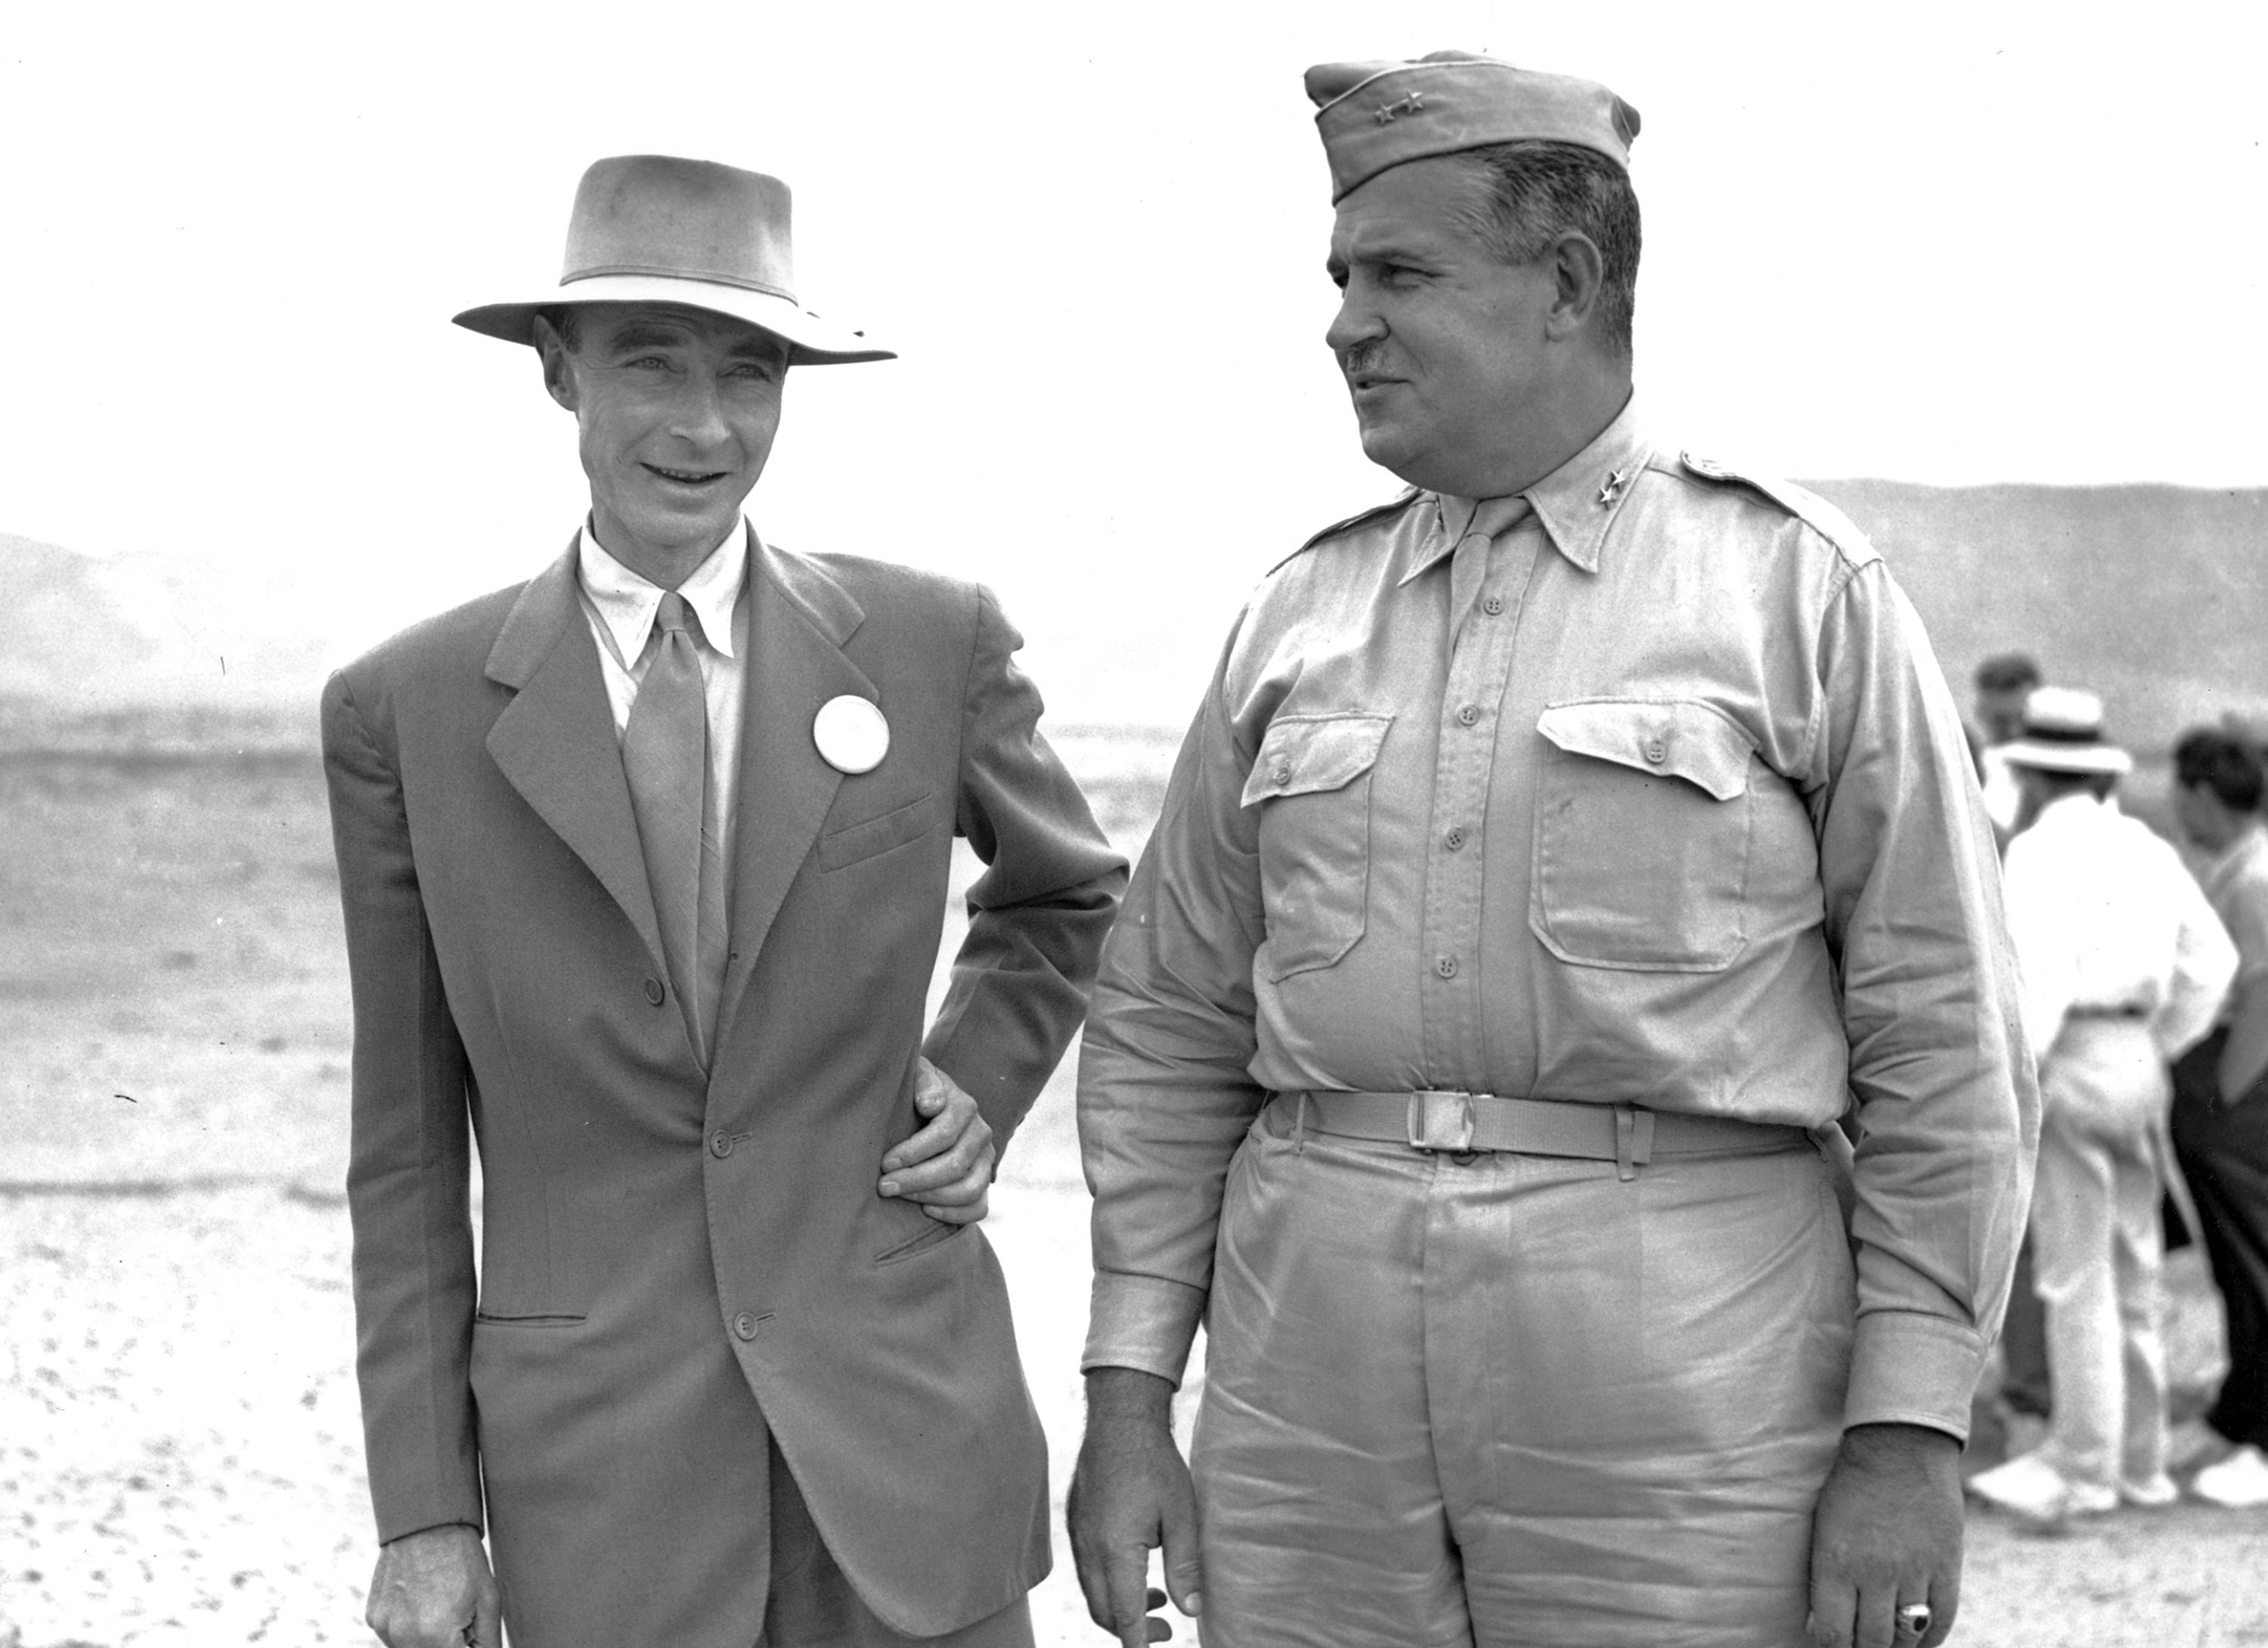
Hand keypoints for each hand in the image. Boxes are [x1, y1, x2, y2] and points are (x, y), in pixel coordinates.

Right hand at [365, 1523, 499, 1647]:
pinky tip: (422, 1601)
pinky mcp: (373, 1618)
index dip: (468, 1646)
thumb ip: (487, 1642)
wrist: (426, 1523)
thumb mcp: (488, 1600)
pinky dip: (410, 1628)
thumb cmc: (463, 1558)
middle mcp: (403, 1638)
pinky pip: (394, 1636)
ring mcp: (384, 1628)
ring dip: (428, 1639)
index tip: (470, 1629)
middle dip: (449, 1643)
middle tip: (460, 1615)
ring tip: (441, 1605)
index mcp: (435, 1636)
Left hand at [878, 1058, 995, 1223]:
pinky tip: (927, 1210)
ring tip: (902, 1198)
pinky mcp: (983, 1181)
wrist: (926, 1107)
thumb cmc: (912, 1092)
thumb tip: (931, 1106)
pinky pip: (979, 1207)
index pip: (944, 1134)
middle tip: (884, 1187)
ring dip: (933, 1197)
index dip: (913, 1152)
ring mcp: (985, 1160)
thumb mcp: (914, 1075)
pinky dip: (955, 1214)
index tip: (885, 1163)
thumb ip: (923, 1080)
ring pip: (970, 1189)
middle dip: (916, 1179)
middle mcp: (981, 1133)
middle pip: (954, 1165)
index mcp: (964, 1106)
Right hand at [1068, 1368, 1201, 1644]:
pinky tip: (1135, 1569)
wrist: (1119, 1421)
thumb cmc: (1154, 1464)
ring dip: (1120, 1606)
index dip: (1141, 1642)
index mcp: (1116, 1551)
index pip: (1124, 1616)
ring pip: (1093, 1592)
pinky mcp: (1076, 1523)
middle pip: (1104, 1611)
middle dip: (1131, 1630)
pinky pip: (1087, 1569)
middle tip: (1167, 1629)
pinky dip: (1109, 1583)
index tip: (1159, 1645)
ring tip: (1156, 1599)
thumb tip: (1191, 1609)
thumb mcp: (1181, 1515)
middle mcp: (1090, 1549)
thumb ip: (1184, 1566)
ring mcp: (1079, 1536)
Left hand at [1808, 1422, 1962, 1647]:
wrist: (1898, 1448)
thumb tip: (1820, 1629)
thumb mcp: (1823, 1531)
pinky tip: (1918, 1637)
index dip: (1832, 1647)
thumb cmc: (1850, 1488)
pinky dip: (1930, 1637)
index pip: (1833, 1634)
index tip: (1832, 1642)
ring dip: (1895, 1645)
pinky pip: (1941, 1620)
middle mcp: (1875, 1573)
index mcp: (1836, 1562)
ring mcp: (1914, 1571)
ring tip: (1887, 1640)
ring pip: (1907, 1636)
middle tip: (1860, 1644)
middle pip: (1872, 1642)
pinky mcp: (1946, 1566)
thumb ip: (1823, 1580)